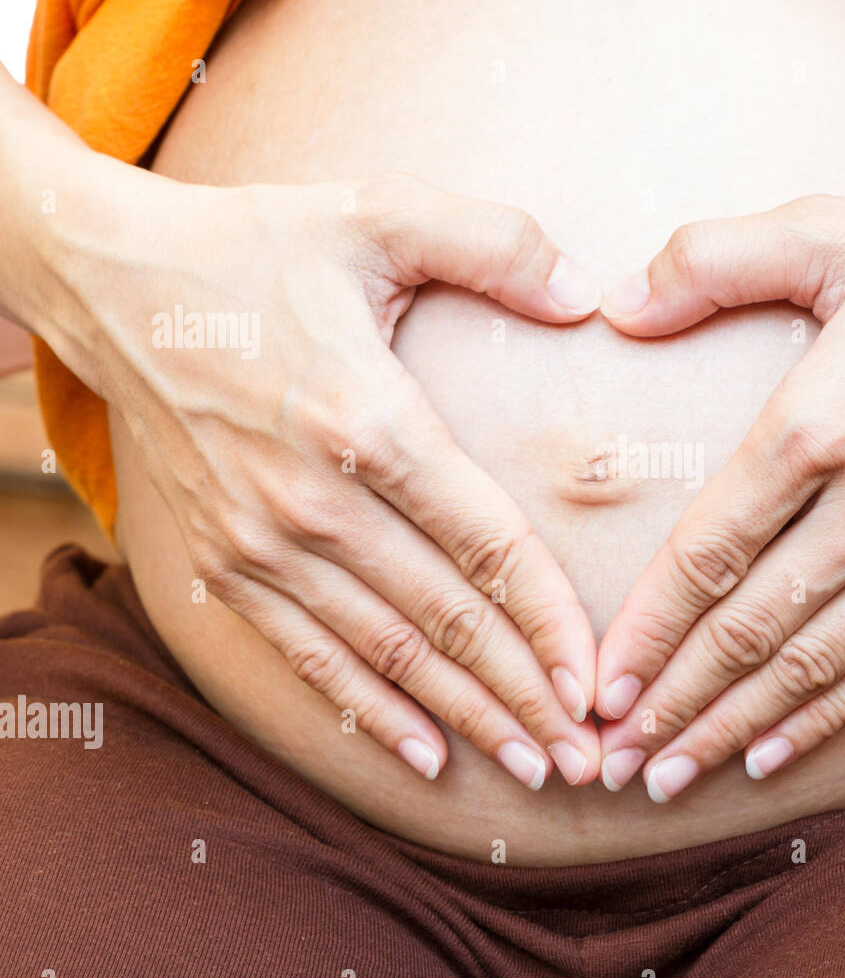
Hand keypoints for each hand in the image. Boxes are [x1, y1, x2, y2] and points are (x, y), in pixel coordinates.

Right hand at [41, 167, 606, 788]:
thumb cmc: (258, 248)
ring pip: (387, 655)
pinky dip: (370, 712)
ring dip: (465, 717)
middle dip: (524, 694)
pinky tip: (427, 754)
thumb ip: (492, 242)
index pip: (485, 544)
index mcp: (366, 419)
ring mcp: (261, 544)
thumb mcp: (376, 212)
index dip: (548, 621)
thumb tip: (586, 295)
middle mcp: (312, 501)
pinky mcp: (227, 566)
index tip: (598, 681)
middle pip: (445, 619)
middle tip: (590, 756)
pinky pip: (311, 659)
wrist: (114, 286)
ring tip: (534, 765)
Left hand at [593, 188, 844, 799]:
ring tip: (672, 779)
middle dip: (673, 705)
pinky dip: (829, 720)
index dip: (647, 631)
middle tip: (612, 762)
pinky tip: (775, 756)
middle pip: (752, 631)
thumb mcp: (833, 229)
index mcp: (822, 424)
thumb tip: (615, 305)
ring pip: (816, 668)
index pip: (709, 554)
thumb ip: (711, 260)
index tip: (597, 688)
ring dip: (736, 729)